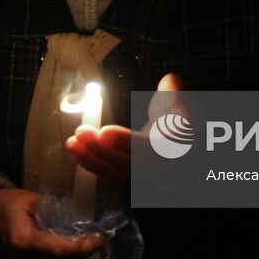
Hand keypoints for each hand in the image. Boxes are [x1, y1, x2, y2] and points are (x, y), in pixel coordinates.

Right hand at [0, 186, 104, 258]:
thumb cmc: (5, 203)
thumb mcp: (30, 198)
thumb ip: (52, 209)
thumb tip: (76, 216)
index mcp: (23, 239)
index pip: (58, 250)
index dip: (82, 248)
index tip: (100, 240)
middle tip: (103, 250)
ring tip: (95, 254)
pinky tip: (78, 256)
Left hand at [66, 73, 184, 184]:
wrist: (185, 145)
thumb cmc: (180, 121)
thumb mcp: (180, 103)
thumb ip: (172, 92)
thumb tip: (170, 80)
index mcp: (177, 149)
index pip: (152, 149)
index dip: (128, 142)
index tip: (105, 131)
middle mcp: (163, 169)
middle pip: (129, 165)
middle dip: (101, 150)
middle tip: (80, 133)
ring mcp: (147, 177)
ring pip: (117, 172)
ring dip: (92, 158)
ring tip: (72, 142)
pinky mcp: (132, 179)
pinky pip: (111, 175)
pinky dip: (93, 164)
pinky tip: (77, 151)